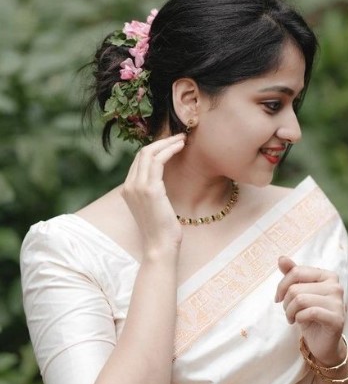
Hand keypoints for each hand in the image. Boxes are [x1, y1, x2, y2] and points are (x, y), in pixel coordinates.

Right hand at [121, 134, 185, 254]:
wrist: (160, 246)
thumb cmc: (162, 230)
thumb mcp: (154, 208)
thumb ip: (153, 193)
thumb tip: (162, 182)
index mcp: (128, 190)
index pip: (138, 161)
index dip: (155, 149)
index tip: (171, 144)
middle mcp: (129, 186)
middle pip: (142, 153)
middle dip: (161, 142)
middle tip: (179, 137)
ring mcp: (137, 187)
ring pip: (149, 153)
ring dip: (167, 143)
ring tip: (182, 139)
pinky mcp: (150, 189)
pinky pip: (158, 160)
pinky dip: (169, 150)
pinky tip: (180, 147)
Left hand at [275, 256, 346, 365]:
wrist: (322, 341)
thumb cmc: (309, 314)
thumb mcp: (298, 292)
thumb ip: (292, 274)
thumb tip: (282, 258)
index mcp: (327, 275)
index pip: (296, 271)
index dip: (282, 285)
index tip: (278, 297)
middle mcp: (336, 286)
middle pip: (296, 288)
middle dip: (286, 302)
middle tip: (288, 312)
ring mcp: (338, 302)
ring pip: (300, 299)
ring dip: (289, 311)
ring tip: (292, 318)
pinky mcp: (337, 319)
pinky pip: (309, 312)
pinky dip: (298, 318)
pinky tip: (300, 322)